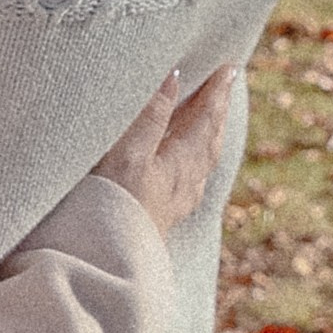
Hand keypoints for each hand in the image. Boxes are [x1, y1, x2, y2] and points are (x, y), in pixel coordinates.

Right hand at [93, 65, 236, 237]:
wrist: (103, 265)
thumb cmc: (111, 205)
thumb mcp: (127, 152)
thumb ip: (150, 115)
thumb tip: (175, 77)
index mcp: (179, 163)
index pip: (204, 120)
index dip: (216, 93)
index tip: (229, 67)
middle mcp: (183, 183)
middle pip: (209, 139)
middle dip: (218, 110)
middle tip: (226, 84)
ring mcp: (174, 202)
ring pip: (202, 161)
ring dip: (209, 133)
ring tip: (212, 119)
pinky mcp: (161, 217)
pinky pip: (190, 179)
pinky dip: (195, 160)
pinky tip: (188, 169)